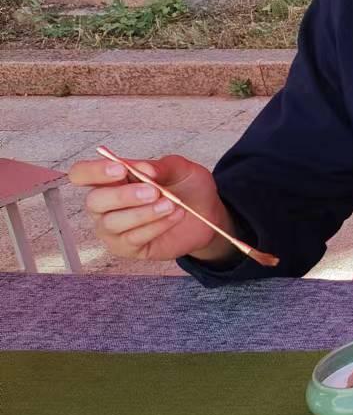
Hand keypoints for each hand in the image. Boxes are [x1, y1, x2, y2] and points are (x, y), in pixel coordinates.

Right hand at [68, 153, 234, 263]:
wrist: (208, 214)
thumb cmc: (187, 188)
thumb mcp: (181, 169)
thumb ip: (161, 167)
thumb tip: (144, 169)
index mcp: (110, 179)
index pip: (82, 174)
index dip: (94, 171)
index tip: (120, 169)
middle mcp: (104, 205)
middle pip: (94, 201)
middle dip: (123, 196)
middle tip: (153, 191)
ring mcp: (112, 228)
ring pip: (112, 222)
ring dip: (143, 213)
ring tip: (170, 204)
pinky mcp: (126, 247)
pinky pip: (133, 238)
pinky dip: (156, 225)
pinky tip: (175, 216)